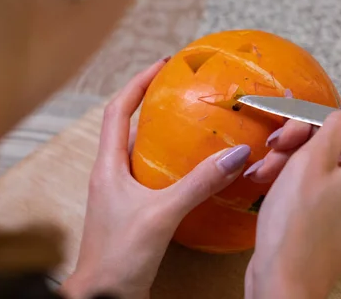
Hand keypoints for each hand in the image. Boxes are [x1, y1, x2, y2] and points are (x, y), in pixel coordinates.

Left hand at [60, 59, 250, 298]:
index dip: (137, 84)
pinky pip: (155, 176)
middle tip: (183, 90)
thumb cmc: (118, 256)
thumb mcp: (161, 214)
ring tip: (194, 123)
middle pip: (128, 126)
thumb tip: (236, 155)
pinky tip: (195, 170)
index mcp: (108, 166)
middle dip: (152, 104)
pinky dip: (173, 165)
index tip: (162, 66)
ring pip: (143, 152)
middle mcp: (112, 175)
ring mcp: (123, 193)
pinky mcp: (136, 211)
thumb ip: (199, 183)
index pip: (117, 110)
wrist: (104, 298)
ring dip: (164, 135)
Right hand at [244, 90, 340, 298]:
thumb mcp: (314, 160)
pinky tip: (271, 178)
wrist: (283, 283)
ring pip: (336, 162)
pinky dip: (302, 177)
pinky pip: (329, 184)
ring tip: (269, 166)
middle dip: (315, 136)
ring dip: (300, 156)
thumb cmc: (298, 224)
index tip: (332, 121)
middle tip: (284, 142)